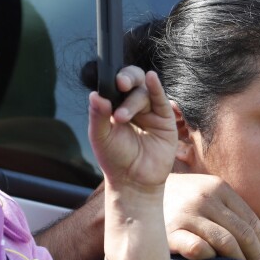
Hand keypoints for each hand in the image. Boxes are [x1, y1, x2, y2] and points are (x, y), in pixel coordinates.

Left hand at [88, 66, 176, 191]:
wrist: (133, 181)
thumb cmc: (115, 160)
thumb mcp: (100, 137)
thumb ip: (97, 115)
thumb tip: (94, 94)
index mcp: (116, 107)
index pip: (116, 85)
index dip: (115, 79)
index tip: (111, 82)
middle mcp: (134, 107)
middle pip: (134, 82)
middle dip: (127, 79)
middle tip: (120, 84)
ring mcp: (151, 113)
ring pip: (144, 93)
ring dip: (134, 101)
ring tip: (121, 118)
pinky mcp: (165, 121)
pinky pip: (161, 100)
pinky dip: (156, 88)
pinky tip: (152, 78)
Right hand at [165, 174, 259, 259]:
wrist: (134, 197)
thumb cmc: (178, 203)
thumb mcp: (209, 201)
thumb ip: (238, 217)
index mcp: (218, 187)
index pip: (251, 220)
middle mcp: (204, 198)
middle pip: (243, 233)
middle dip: (256, 257)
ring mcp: (186, 213)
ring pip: (226, 243)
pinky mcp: (169, 231)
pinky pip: (199, 250)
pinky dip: (211, 259)